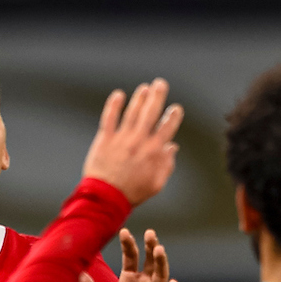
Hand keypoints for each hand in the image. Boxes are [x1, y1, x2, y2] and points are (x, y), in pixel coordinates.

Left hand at [80, 228, 180, 281]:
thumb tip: (78, 274)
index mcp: (129, 280)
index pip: (131, 258)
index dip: (129, 245)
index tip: (124, 232)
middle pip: (150, 261)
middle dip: (151, 247)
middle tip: (150, 233)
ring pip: (162, 274)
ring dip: (161, 262)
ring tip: (158, 249)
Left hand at [82, 79, 183, 205]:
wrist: (106, 198)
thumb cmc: (132, 193)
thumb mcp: (156, 184)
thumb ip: (166, 165)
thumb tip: (173, 147)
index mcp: (153, 152)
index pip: (167, 128)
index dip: (173, 116)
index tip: (176, 108)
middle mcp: (138, 141)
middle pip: (150, 113)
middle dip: (157, 96)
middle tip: (160, 83)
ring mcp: (121, 139)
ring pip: (132, 113)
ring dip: (139, 98)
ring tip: (144, 88)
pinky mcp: (104, 139)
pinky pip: (109, 118)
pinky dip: (113, 105)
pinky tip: (118, 95)